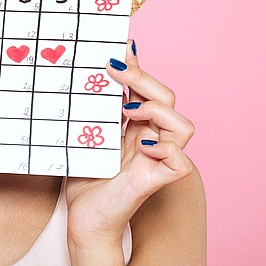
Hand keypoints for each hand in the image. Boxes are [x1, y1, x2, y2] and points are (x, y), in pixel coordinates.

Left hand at [65, 38, 195, 251]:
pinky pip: (181, 162)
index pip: (148, 89)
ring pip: (184, 126)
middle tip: (113, 66)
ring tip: (127, 110)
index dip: (138, 67)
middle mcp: (151, 139)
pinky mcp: (156, 182)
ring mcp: (157, 160)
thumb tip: (95, 68)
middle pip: (167, 98)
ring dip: (158, 110)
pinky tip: (142, 145)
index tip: (119, 47)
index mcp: (136, 126)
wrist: (82, 218)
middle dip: (143, 77)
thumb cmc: (84, 177)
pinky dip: (166, 149)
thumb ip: (95, 105)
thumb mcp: (86, 131)